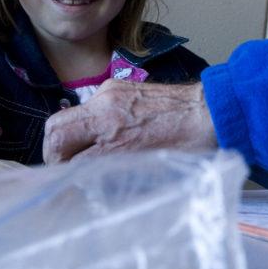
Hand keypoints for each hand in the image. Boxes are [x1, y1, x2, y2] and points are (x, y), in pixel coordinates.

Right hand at [42, 80, 217, 163]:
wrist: (211, 112)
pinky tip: (108, 139)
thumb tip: (77, 178)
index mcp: (107, 122)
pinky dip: (90, 126)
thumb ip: (102, 169)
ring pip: (73, 117)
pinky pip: (92, 108)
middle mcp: (104, 102)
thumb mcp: (141, 164)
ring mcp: (111, 91)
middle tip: (69, 170)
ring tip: (90, 157)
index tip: (64, 180)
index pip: (58, 144)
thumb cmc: (186, 142)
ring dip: (73, 138)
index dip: (56, 167)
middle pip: (56, 126)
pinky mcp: (120, 87)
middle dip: (56, 151)